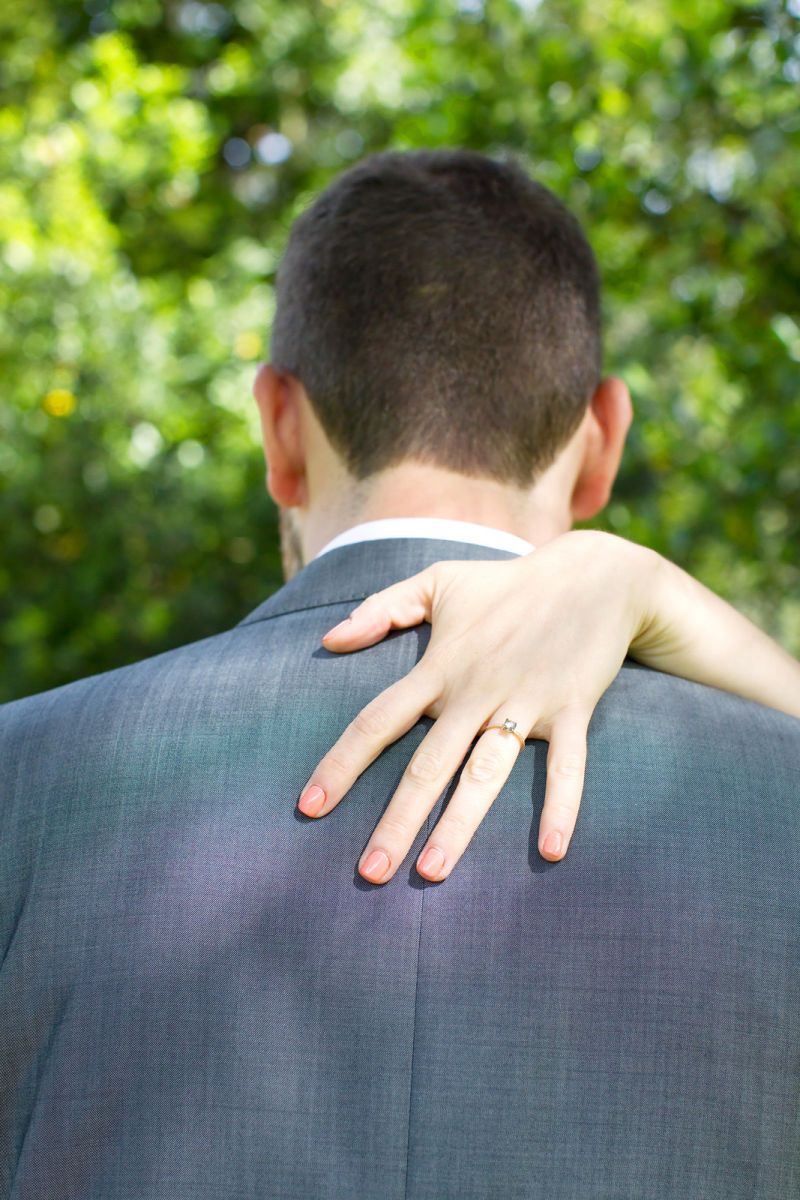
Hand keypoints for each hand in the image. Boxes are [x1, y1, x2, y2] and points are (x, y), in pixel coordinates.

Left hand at [296, 531, 657, 883]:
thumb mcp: (437, 581)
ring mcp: (525, 702)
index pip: (377, 721)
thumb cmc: (505, 584)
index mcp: (439, 666)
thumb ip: (380, 608)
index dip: (341, 764)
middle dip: (397, 821)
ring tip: (433, 873)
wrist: (593, 575)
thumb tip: (327, 640)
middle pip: (427, 765)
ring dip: (460, 825)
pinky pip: (567, 766)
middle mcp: (476, 690)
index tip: (309, 807)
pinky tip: (551, 851)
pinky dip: (561, 806)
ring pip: (486, 774)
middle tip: (369, 874)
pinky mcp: (571, 710)